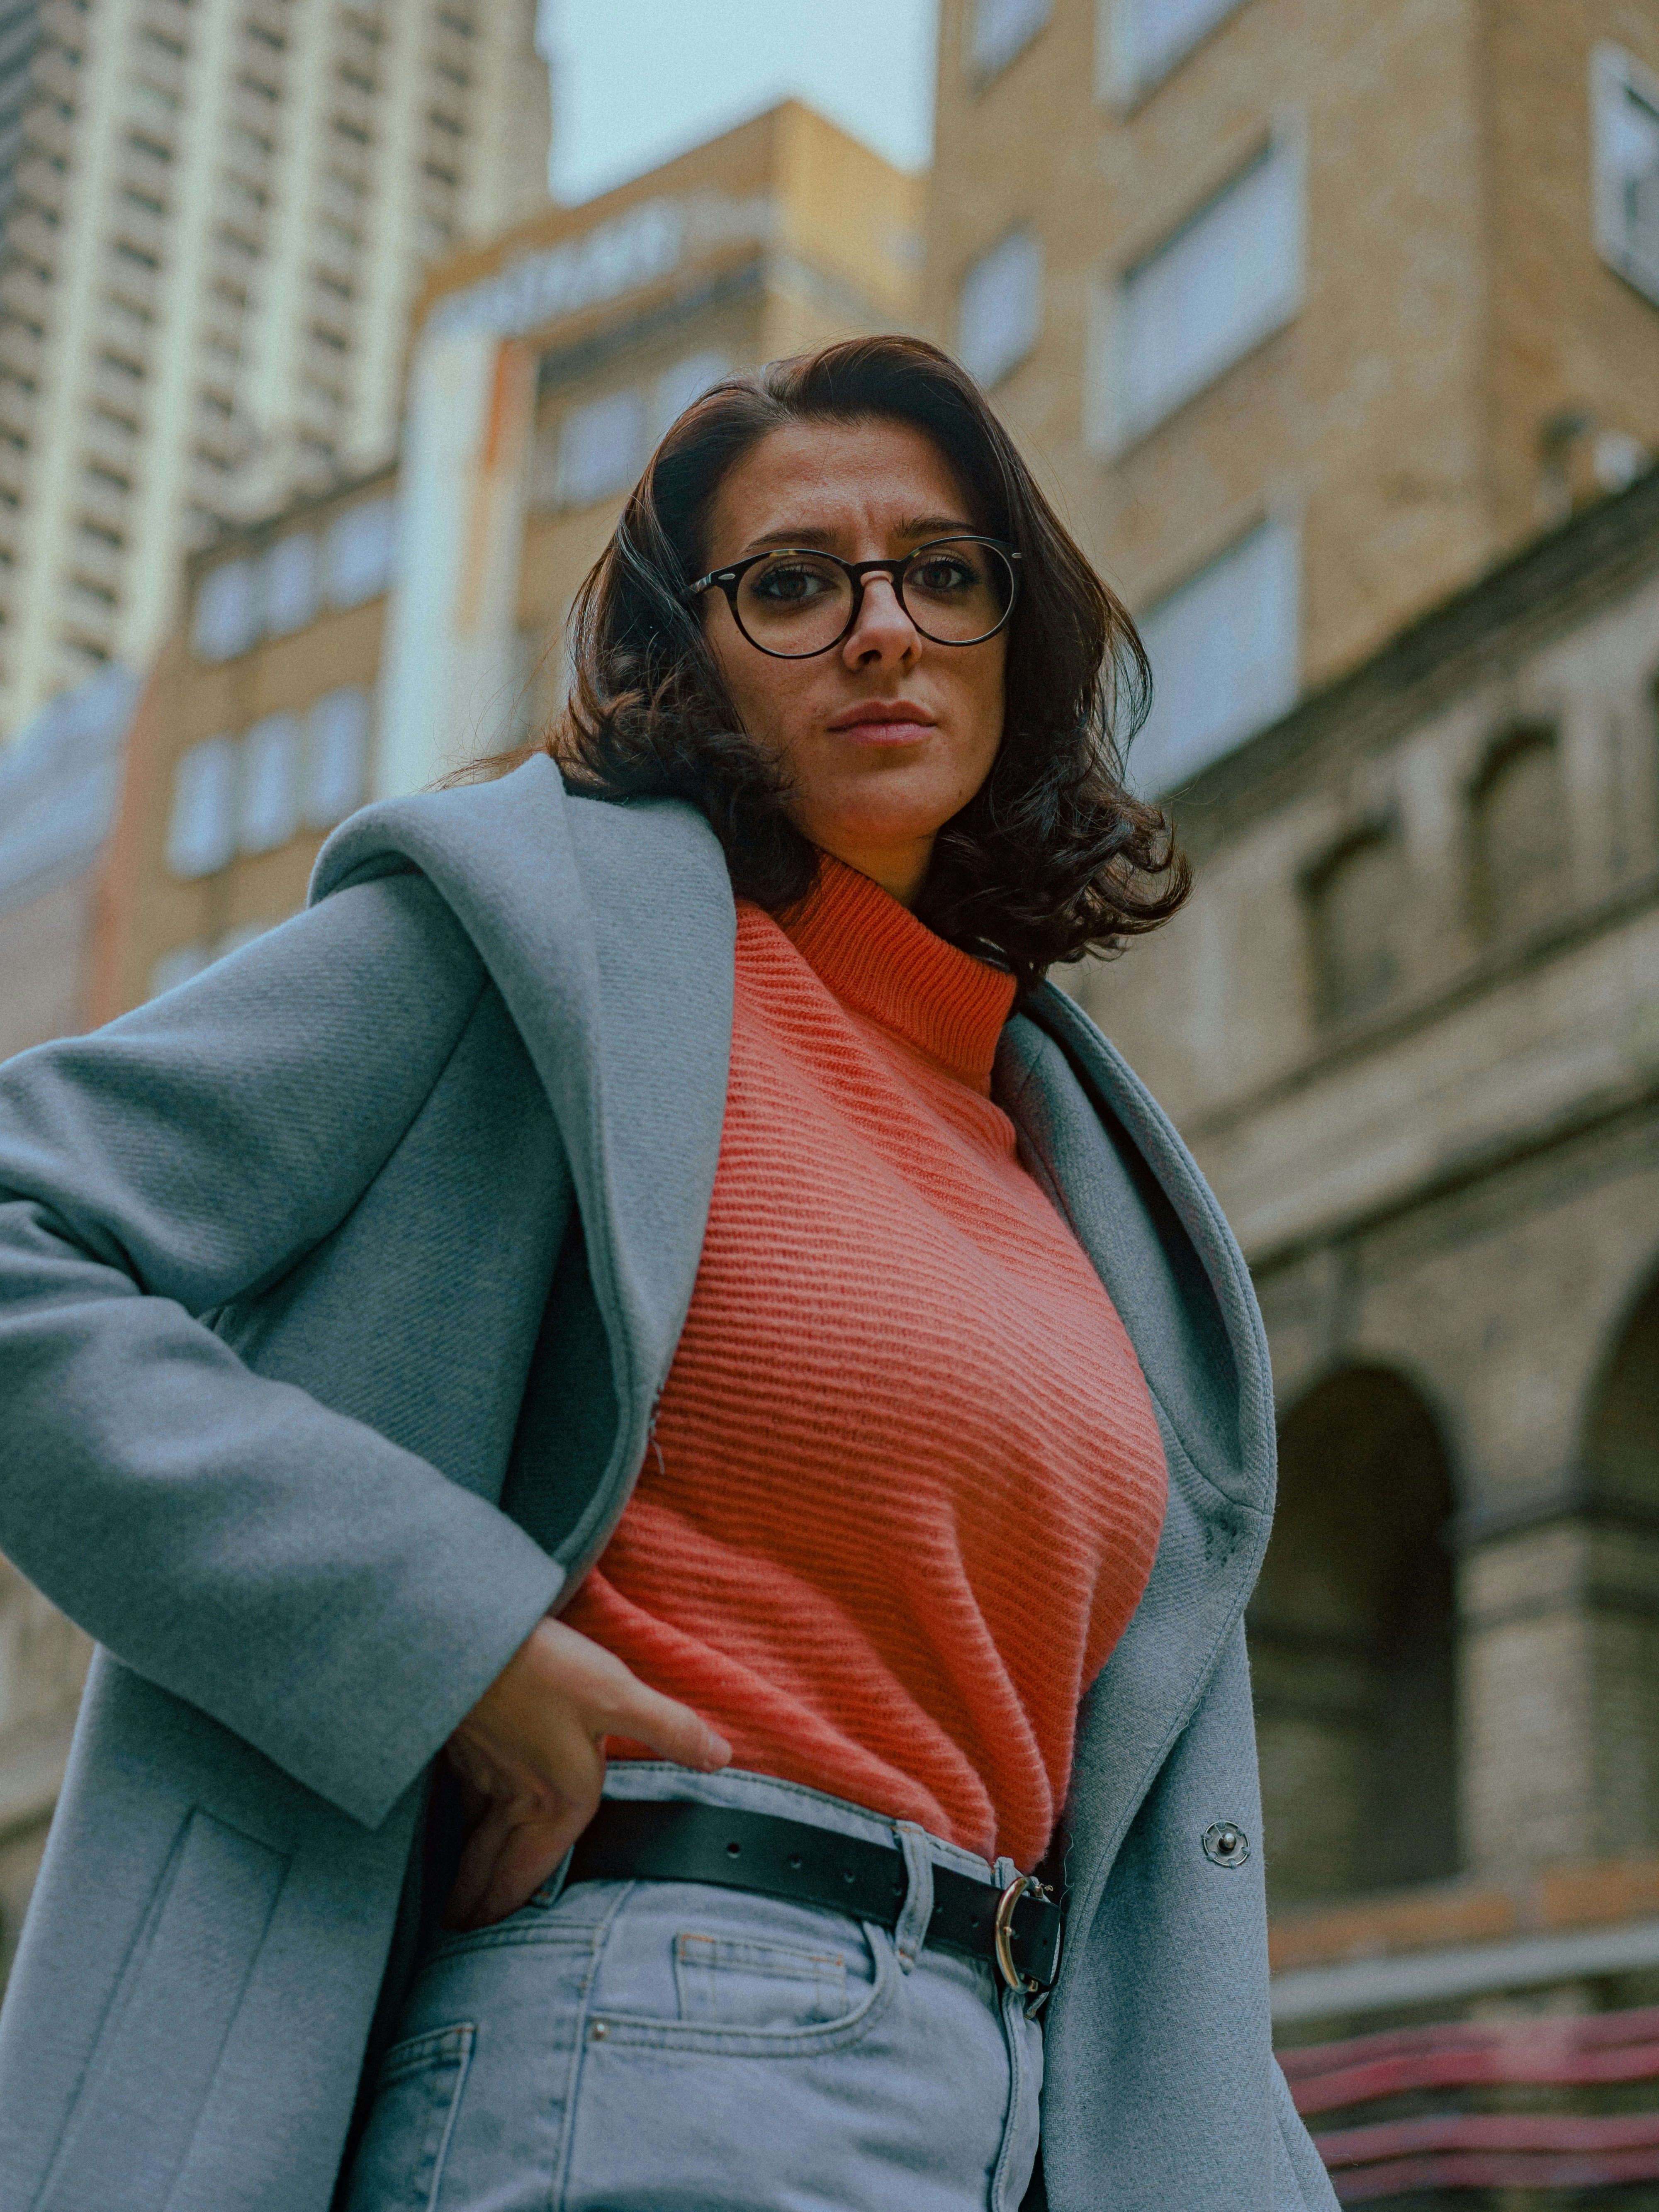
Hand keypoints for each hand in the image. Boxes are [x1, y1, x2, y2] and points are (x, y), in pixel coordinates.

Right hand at [442, 1616, 729, 1930]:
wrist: (469, 1636)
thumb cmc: (543, 1669)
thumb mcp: (618, 1694)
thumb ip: (671, 1729)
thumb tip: (721, 1757)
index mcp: (557, 1799)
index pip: (530, 1873)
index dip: (508, 1908)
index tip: (484, 1935)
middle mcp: (515, 1798)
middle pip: (488, 1865)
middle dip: (473, 1904)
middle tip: (457, 1929)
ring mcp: (481, 1774)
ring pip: (469, 1837)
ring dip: (463, 1869)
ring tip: (452, 1896)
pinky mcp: (461, 1747)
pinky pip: (456, 1803)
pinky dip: (455, 1824)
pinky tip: (456, 1820)